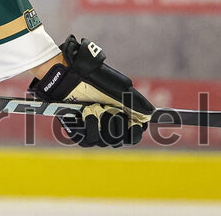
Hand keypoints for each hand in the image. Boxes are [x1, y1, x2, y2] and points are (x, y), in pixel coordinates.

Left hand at [30, 35, 152, 147]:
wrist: (69, 77)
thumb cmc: (94, 80)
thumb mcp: (118, 89)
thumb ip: (135, 102)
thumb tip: (151, 114)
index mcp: (119, 115)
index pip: (132, 135)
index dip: (134, 133)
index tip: (133, 125)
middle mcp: (106, 125)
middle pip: (118, 141)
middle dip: (114, 125)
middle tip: (108, 110)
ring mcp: (92, 128)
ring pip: (102, 142)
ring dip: (99, 125)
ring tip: (92, 109)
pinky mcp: (77, 131)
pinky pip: (86, 140)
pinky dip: (87, 127)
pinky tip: (84, 114)